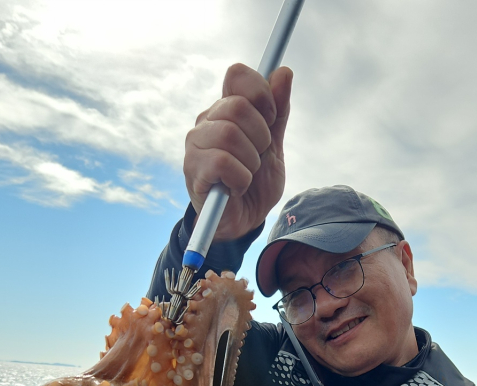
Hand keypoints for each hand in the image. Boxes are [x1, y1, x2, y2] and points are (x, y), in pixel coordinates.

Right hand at [184, 63, 292, 240]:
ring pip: (230, 134)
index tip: (271, 119)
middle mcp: (207, 121)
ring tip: (246, 176)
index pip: (238, 75)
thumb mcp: (274, 147)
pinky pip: (222, 162)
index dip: (261, 94)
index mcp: (226, 109)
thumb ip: (279, 113)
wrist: (244, 222)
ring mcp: (196, 144)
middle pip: (238, 106)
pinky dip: (239, 179)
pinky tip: (235, 188)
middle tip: (258, 157)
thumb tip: (283, 72)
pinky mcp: (193, 170)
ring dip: (250, 162)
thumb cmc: (256, 184)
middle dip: (260, 136)